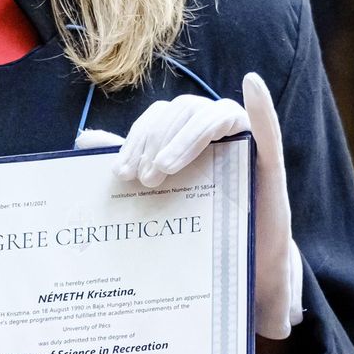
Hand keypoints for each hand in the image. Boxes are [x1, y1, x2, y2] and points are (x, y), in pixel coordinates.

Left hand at [77, 75, 302, 339]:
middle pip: (181, 112)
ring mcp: (243, 141)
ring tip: (164, 169)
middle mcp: (214, 129)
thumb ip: (130, 162)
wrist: (236, 267)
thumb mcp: (159, 191)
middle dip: (157, 141)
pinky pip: (267, 127)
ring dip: (185, 137)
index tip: (120, 172)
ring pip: (211, 117)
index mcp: (185, 131)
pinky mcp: (270, 160)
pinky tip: (250, 86)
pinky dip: (261, 105)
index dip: (137, 139)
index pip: (158, 118)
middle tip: (143, 179)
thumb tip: (84, 139)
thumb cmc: (195, 223)